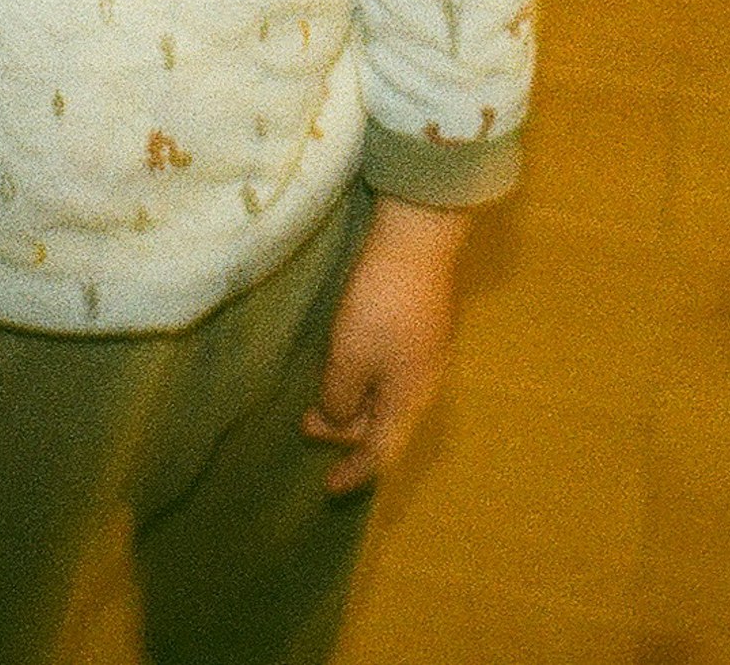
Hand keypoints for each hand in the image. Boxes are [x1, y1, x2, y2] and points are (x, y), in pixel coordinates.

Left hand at [301, 194, 464, 494]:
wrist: (417, 241)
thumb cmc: (379, 306)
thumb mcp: (348, 359)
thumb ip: (340, 400)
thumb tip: (339, 419)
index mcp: (408, 400)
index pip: (381, 452)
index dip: (355, 472)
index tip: (328, 488)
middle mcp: (423, 383)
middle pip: (384, 424)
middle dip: (344, 431)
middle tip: (304, 423)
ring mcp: (425, 353)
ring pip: (386, 395)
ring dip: (351, 402)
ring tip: (319, 394)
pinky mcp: (420, 327)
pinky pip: (389, 372)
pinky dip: (363, 379)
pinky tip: (344, 364)